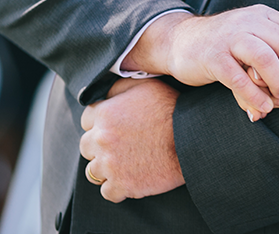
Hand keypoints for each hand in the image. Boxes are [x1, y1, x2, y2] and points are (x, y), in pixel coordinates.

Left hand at [79, 78, 183, 201]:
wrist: (193, 139)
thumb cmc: (172, 110)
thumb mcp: (146, 85)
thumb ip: (119, 86)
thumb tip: (105, 91)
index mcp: (105, 114)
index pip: (86, 120)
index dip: (101, 123)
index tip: (115, 127)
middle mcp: (102, 139)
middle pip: (86, 146)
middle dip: (100, 147)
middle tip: (120, 146)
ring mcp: (110, 165)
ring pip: (93, 171)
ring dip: (106, 169)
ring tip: (125, 164)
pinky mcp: (123, 185)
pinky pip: (108, 192)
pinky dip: (118, 188)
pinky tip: (131, 179)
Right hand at [122, 5, 278, 119]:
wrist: (181, 42)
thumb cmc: (226, 41)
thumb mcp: (259, 31)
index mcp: (263, 15)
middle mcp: (247, 21)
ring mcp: (228, 38)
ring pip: (264, 58)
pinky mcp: (212, 57)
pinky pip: (238, 78)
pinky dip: (254, 96)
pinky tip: (262, 108)